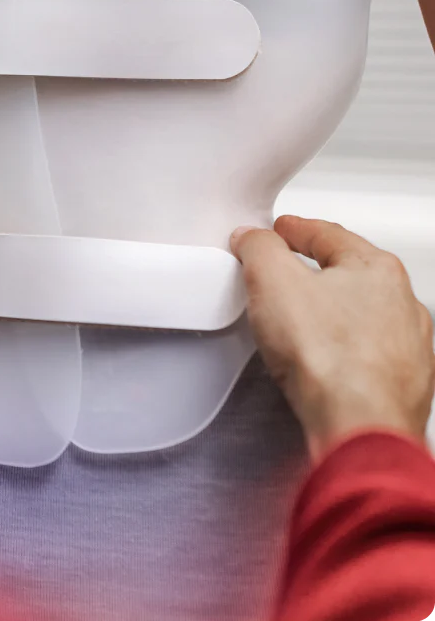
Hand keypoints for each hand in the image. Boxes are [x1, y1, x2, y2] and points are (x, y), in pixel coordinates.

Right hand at [231, 216, 434, 459]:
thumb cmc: (330, 359)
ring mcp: (407, 346)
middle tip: (286, 273)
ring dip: (332, 314)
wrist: (361, 428)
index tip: (280, 231)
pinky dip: (344, 352)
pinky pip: (366, 356)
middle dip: (315, 272)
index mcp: (376, 268)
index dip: (295, 230)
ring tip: (301, 323)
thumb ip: (258, 248)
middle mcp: (402, 303)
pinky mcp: (402, 385)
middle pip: (349, 273)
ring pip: (362, 316)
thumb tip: (251, 238)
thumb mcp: (272, 281)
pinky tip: (322, 363)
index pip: (327, 234)